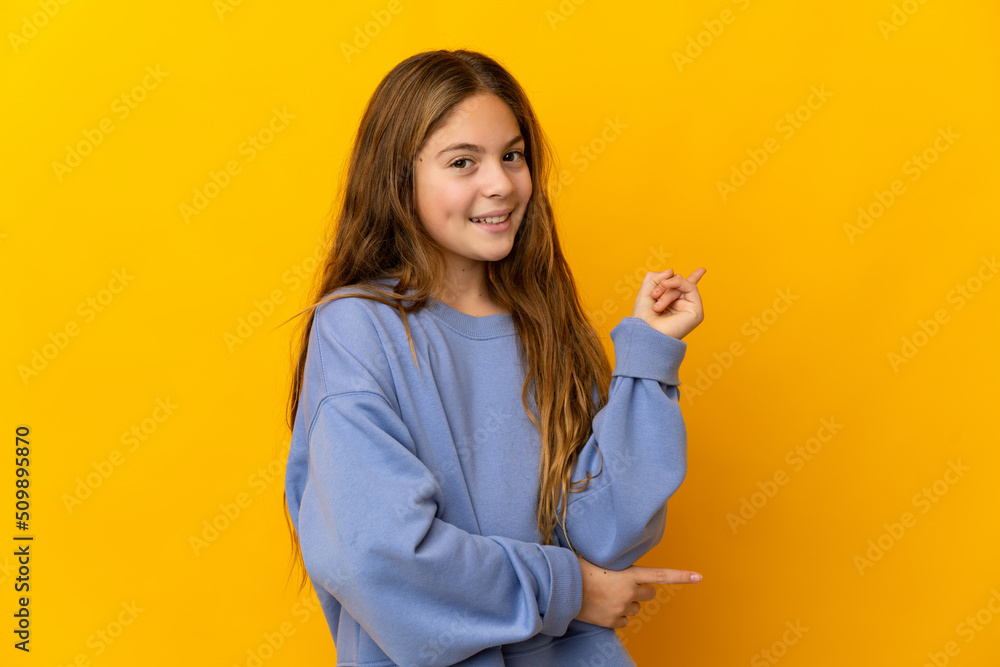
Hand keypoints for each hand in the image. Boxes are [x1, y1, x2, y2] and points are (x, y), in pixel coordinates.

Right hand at [574, 556, 701, 628]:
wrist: (562, 588)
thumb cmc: (578, 568)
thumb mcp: (600, 559)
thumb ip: (615, 562)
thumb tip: (619, 561)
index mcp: (629, 574)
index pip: (662, 575)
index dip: (682, 576)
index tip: (699, 577)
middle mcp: (629, 592)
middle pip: (649, 594)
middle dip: (641, 591)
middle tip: (625, 586)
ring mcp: (621, 608)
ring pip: (635, 608)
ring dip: (627, 602)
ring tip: (607, 595)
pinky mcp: (613, 622)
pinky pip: (624, 620)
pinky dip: (617, 615)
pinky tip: (604, 607)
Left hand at [629, 267, 706, 339]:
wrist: (646, 331)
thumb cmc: (643, 317)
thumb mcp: (645, 292)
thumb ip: (655, 278)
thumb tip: (672, 271)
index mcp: (672, 304)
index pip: (684, 288)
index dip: (695, 277)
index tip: (703, 270)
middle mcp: (683, 306)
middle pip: (678, 282)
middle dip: (663, 285)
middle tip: (653, 296)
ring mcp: (690, 308)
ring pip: (682, 284)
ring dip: (667, 290)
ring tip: (657, 306)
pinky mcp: (696, 311)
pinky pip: (690, 286)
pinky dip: (677, 283)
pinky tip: (667, 285)